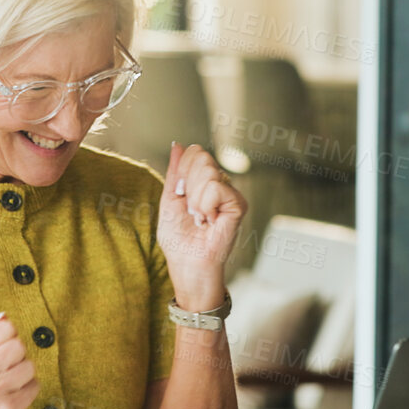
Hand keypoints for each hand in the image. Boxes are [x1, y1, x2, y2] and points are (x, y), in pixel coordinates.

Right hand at [0, 313, 38, 408]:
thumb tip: (3, 317)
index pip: (5, 327)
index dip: (8, 336)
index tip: (0, 347)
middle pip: (19, 346)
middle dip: (17, 356)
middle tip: (6, 368)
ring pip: (29, 367)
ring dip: (24, 374)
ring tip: (9, 383)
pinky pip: (34, 386)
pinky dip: (28, 390)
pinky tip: (13, 396)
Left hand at [158, 141, 246, 307]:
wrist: (187, 263)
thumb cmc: (178, 239)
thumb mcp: (169, 200)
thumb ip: (176, 172)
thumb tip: (177, 145)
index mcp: (202, 181)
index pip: (195, 152)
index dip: (182, 169)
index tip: (180, 195)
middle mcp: (219, 184)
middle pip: (201, 157)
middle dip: (188, 185)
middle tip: (191, 210)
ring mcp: (230, 193)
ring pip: (208, 171)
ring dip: (195, 199)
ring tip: (200, 218)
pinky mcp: (238, 204)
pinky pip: (216, 187)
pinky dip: (205, 205)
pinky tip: (209, 221)